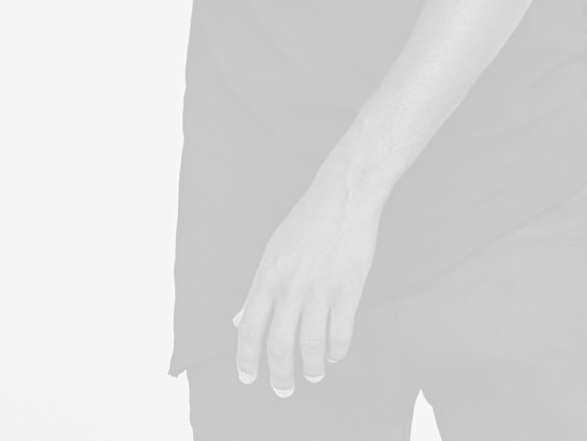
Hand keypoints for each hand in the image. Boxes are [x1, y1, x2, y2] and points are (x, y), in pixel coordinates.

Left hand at [232, 167, 382, 397]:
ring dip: (312, 368)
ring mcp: (319, 290)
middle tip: (283, 390)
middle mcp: (290, 287)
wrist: (343, 197)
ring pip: (310, 347)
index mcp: (268, 276)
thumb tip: (238, 319)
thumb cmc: (308, 221)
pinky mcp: (347, 290)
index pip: (249, 328)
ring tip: (313, 374)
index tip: (247, 377)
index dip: (246, 359)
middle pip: (279, 346)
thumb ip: (256, 288)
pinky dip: (337, 351)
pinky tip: (336, 353)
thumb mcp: (273, 250)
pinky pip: (340, 335)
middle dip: (280, 376)